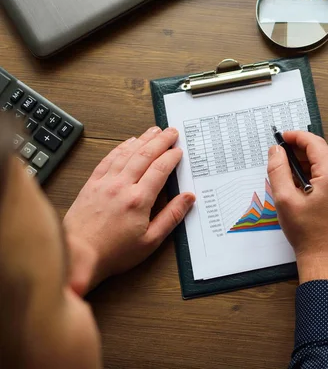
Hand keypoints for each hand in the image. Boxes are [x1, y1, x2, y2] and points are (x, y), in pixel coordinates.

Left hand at [63, 126, 195, 293]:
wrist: (78, 256)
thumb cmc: (113, 253)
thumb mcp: (150, 241)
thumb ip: (171, 217)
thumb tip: (188, 198)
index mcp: (139, 200)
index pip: (160, 169)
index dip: (171, 157)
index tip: (179, 150)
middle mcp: (122, 186)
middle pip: (145, 155)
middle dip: (160, 141)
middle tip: (171, 132)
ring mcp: (105, 183)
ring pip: (127, 153)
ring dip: (142, 140)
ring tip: (154, 131)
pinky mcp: (91, 185)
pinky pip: (108, 160)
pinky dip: (120, 148)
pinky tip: (128, 143)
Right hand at [267, 131, 327, 287]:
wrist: (326, 260)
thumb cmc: (308, 235)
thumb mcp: (284, 199)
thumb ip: (278, 170)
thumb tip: (276, 151)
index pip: (315, 144)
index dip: (296, 137)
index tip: (282, 137)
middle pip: (323, 152)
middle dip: (301, 150)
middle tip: (281, 155)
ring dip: (308, 163)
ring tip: (288, 172)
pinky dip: (316, 174)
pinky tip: (301, 185)